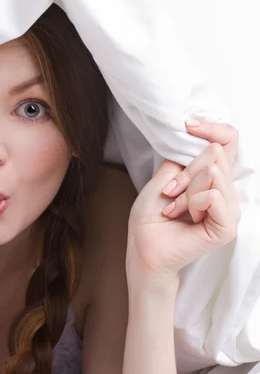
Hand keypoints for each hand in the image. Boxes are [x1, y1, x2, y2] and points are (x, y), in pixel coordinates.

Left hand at [126, 120, 239, 292]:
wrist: (144, 248)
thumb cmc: (151, 217)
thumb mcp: (164, 177)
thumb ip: (185, 158)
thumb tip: (207, 140)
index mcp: (212, 177)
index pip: (228, 140)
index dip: (212, 128)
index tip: (190, 125)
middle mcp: (225, 191)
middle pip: (216, 154)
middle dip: (184, 171)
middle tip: (169, 192)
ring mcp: (229, 208)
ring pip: (213, 173)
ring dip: (184, 189)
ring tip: (173, 208)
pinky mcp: (227, 226)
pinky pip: (212, 196)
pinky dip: (191, 202)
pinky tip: (184, 217)